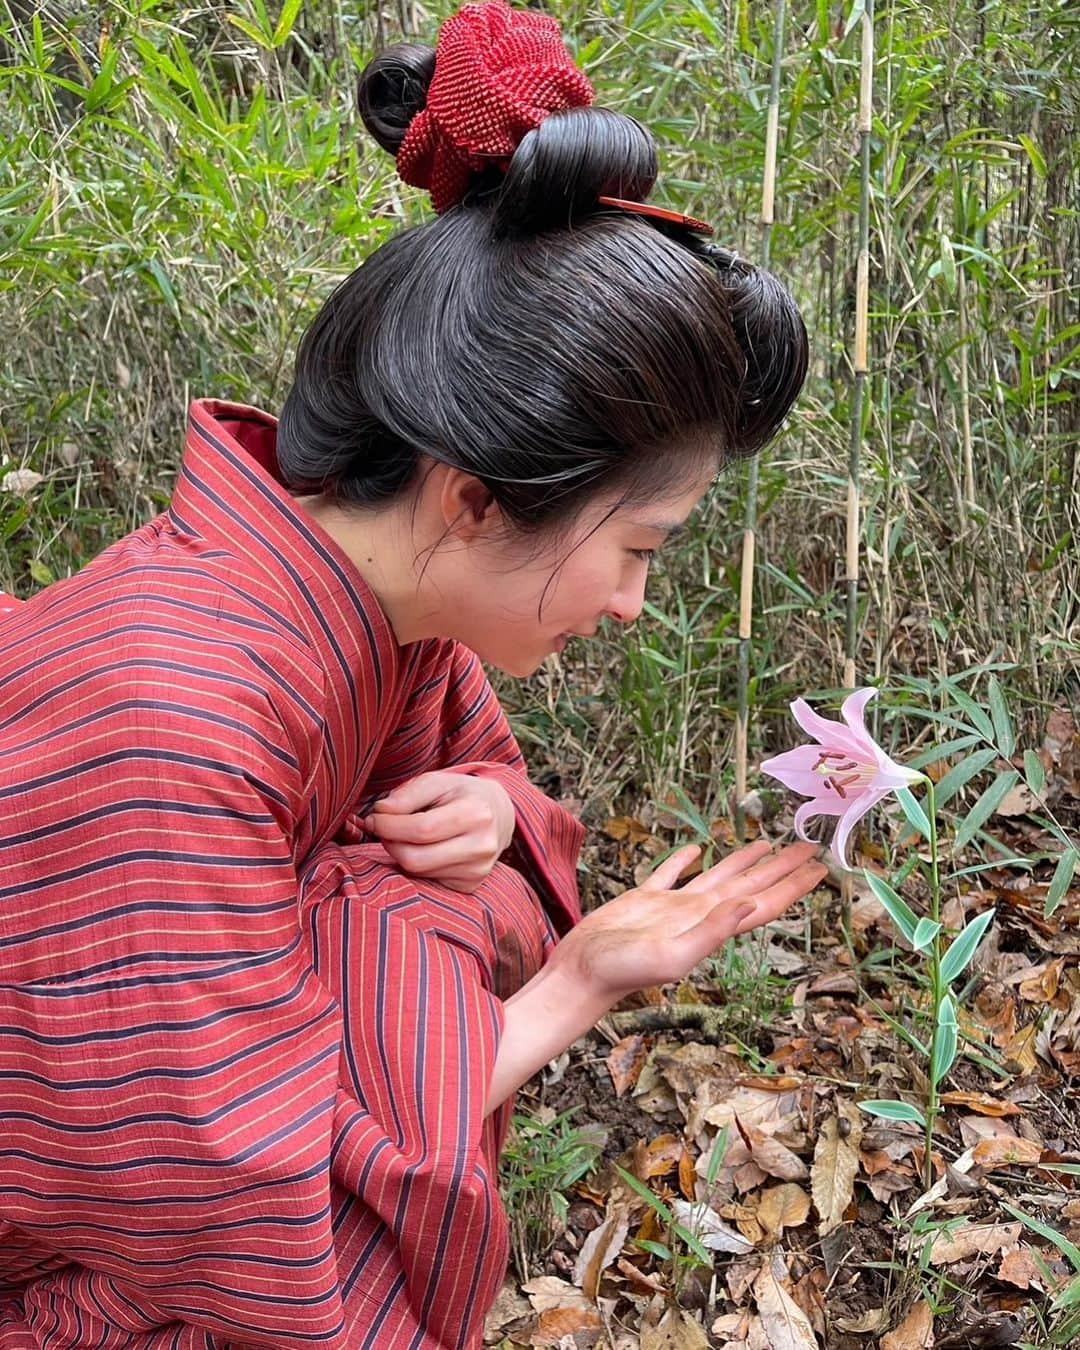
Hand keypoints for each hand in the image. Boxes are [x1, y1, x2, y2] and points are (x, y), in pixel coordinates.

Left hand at [362, 771, 515, 892]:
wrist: (499, 814)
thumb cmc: (462, 794)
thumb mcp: (437, 781)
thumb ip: (407, 794)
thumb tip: (380, 813)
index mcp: (476, 814)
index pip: (421, 829)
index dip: (389, 826)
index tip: (374, 818)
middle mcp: (481, 847)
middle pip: (416, 859)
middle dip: (390, 843)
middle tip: (383, 828)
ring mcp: (478, 871)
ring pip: (418, 873)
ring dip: (400, 854)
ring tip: (403, 835)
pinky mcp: (470, 886)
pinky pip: (428, 881)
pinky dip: (417, 866)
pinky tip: (423, 849)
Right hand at [550, 839, 825, 1003]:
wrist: (582, 972)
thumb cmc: (623, 970)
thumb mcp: (672, 956)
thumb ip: (712, 932)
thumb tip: (749, 905)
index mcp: (711, 928)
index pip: (764, 903)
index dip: (793, 886)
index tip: (820, 867)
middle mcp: (699, 915)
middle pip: (750, 886)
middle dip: (781, 868)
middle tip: (808, 847)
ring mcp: (673, 906)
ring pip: (718, 876)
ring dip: (744, 860)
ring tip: (767, 843)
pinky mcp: (645, 898)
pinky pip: (672, 873)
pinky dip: (685, 859)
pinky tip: (697, 849)